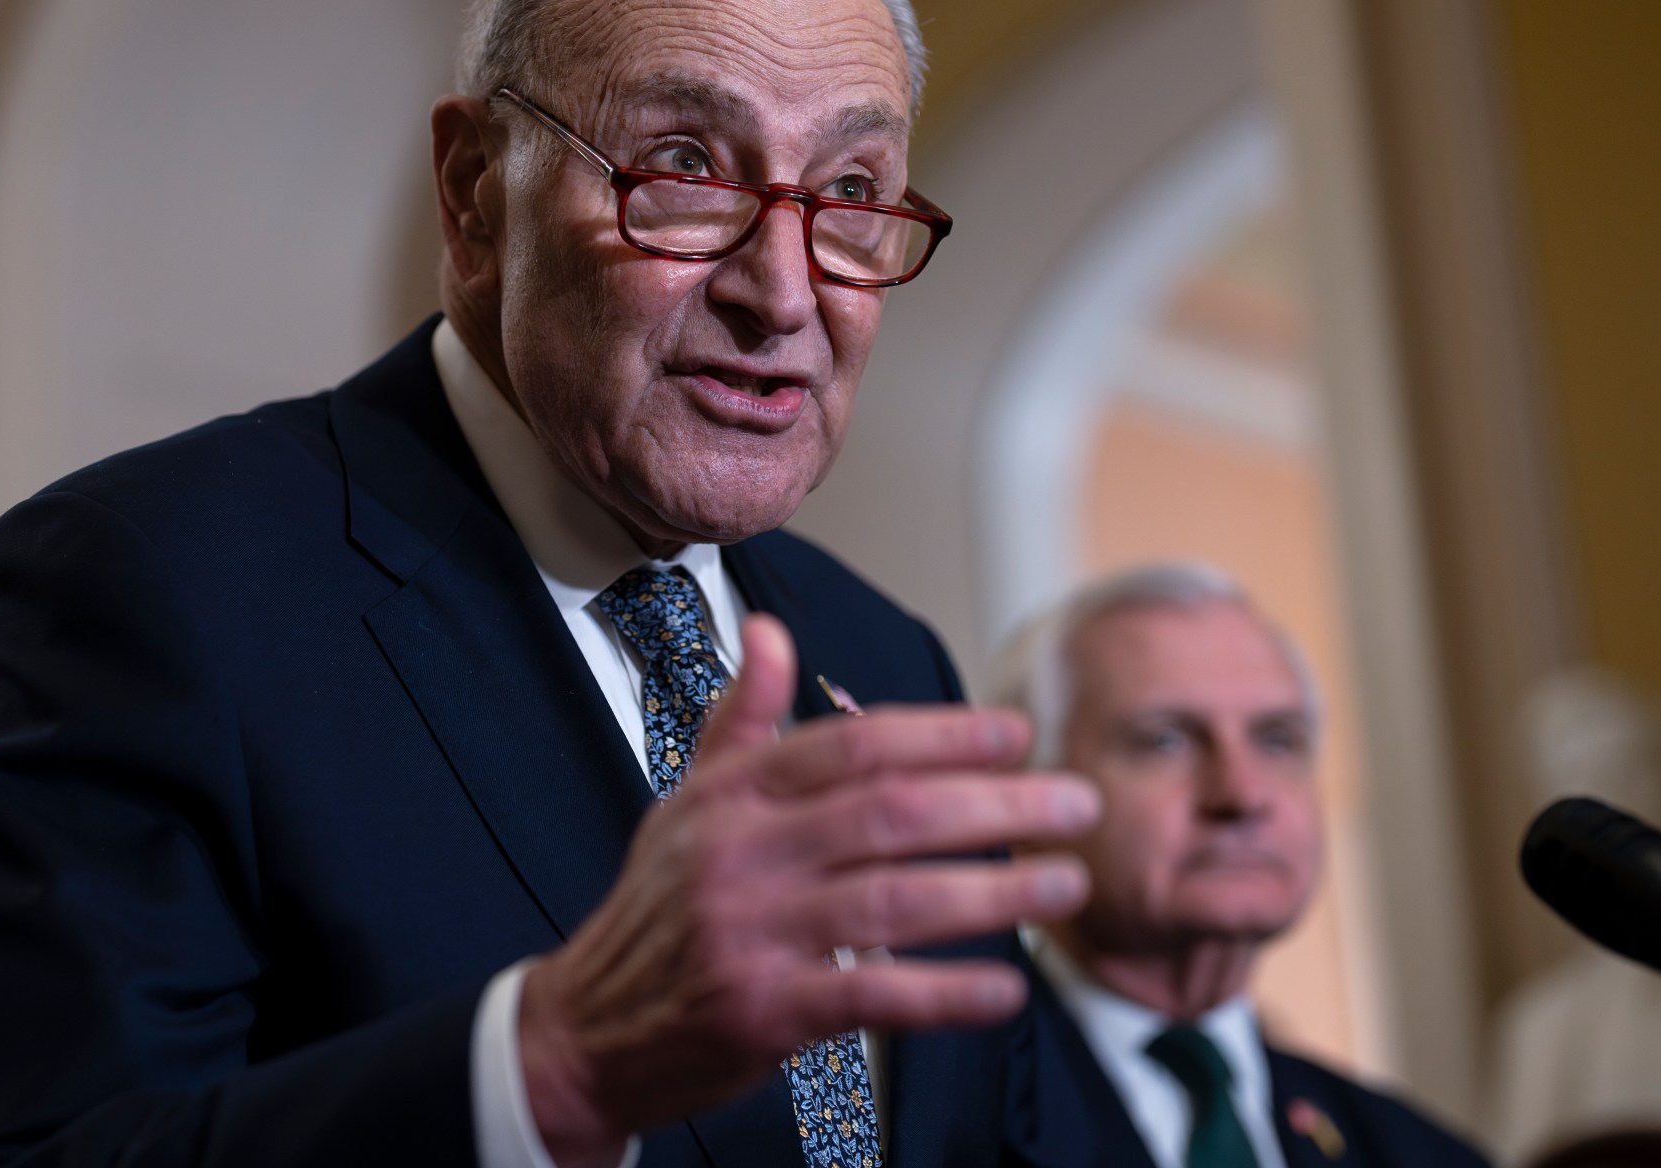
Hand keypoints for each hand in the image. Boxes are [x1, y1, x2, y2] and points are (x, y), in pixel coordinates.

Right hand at [517, 613, 1097, 1165]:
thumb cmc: (659, 912)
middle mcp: (740, 855)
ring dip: (993, 890)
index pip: (851, 744)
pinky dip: (944, 992)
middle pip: (890, 812)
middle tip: (1073, 803)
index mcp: (729, 796)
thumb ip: (742, 720)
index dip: (942, 733)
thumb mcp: (687, 804)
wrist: (587, 1030)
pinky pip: (871, 994)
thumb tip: (769, 631)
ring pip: (893, 898)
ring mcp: (751, 934)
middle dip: (995, 804)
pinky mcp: (764, 1012)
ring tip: (1062, 883)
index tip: (1014, 733)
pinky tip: (1003, 988)